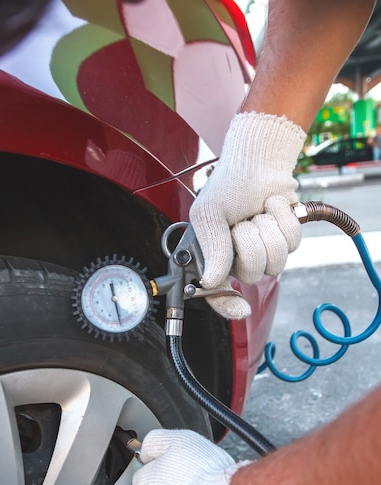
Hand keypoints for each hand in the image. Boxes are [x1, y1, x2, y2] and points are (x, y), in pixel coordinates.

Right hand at [190, 112, 305, 318]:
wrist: (258, 161)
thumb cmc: (229, 186)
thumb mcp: (209, 214)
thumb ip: (211, 248)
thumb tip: (211, 280)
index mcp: (214, 257)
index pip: (218, 293)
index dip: (228, 305)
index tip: (241, 308)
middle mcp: (238, 258)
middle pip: (253, 274)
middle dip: (250, 243)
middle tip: (242, 223)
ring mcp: (264, 250)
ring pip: (276, 261)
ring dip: (268, 229)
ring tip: (257, 213)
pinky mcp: (286, 240)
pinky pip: (292, 242)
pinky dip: (283, 219)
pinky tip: (272, 206)